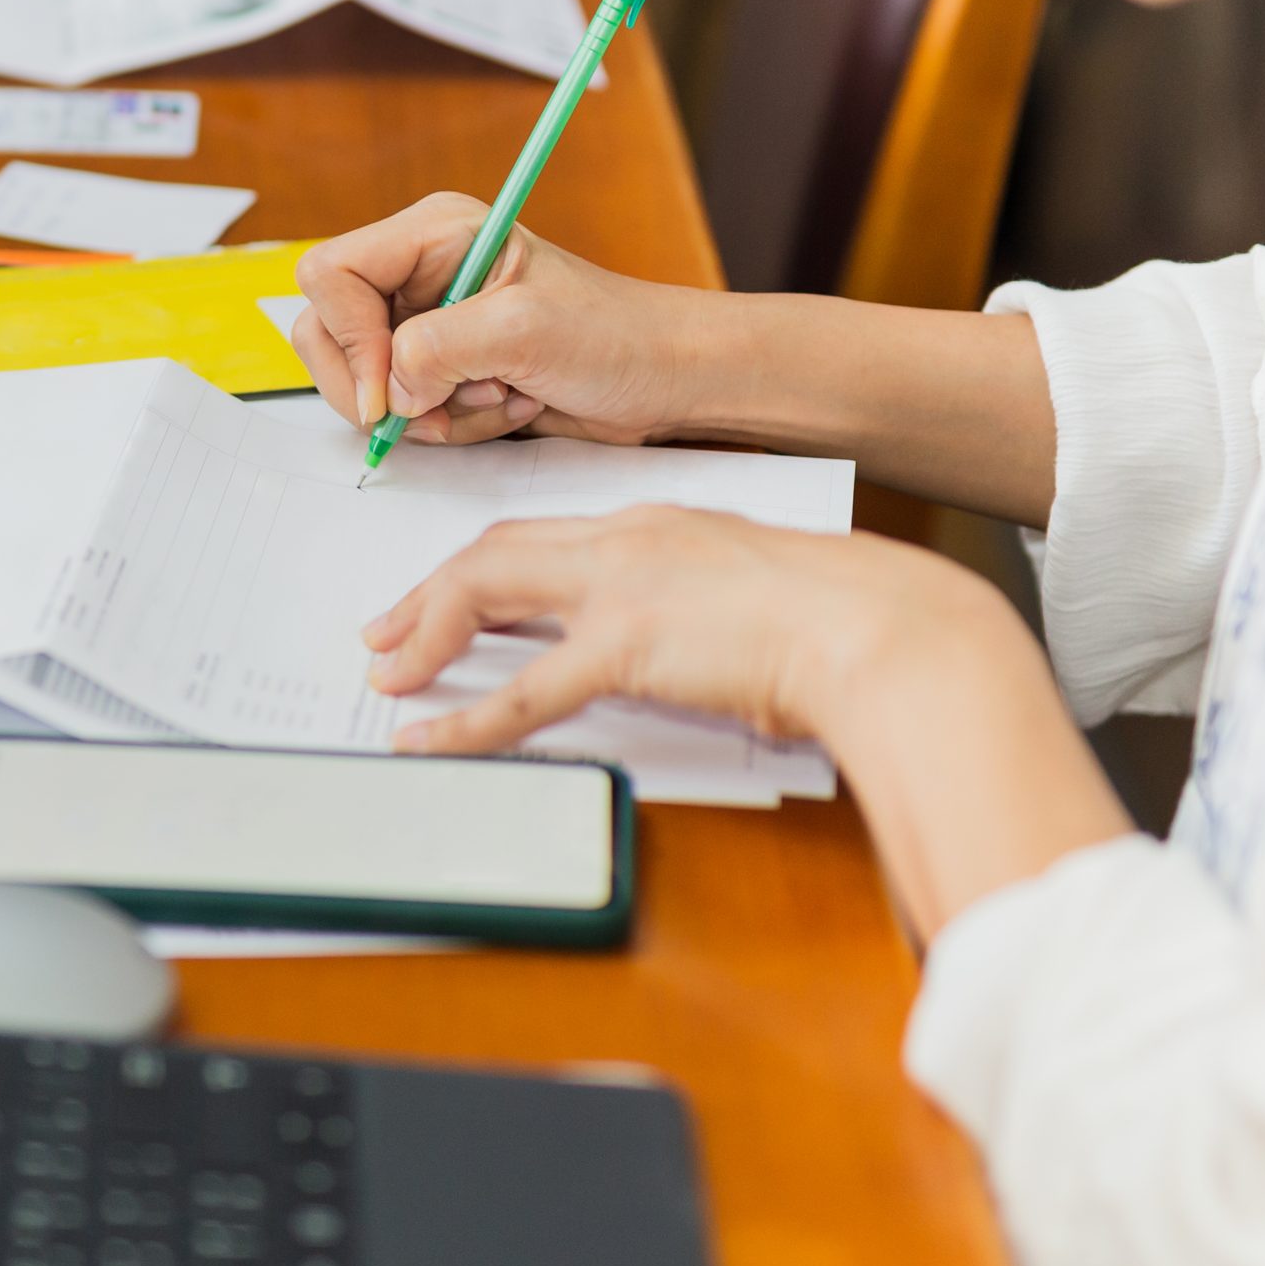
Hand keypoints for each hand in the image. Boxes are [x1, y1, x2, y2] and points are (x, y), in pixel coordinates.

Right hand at [292, 193, 707, 446]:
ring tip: (496, 397)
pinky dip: (449, 427)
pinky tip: (506, 406)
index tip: (390, 391)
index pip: (331, 274)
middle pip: (329, 332)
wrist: (665, 379)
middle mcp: (420, 274)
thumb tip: (388, 390)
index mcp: (434, 233)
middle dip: (380, 386)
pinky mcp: (442, 371)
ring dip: (428, 412)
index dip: (348, 338)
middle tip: (434, 408)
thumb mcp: (524, 331)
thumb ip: (438, 349)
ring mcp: (428, 325)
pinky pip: (404, 412)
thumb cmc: (616, 336)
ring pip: (364, 382)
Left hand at [364, 506, 1014, 752]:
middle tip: (382, 634)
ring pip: (486, 594)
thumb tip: (668, 649)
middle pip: (493, 552)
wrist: (882, 631)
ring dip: (425, 636)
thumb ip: (692, 611)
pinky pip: (522, 691)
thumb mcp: (746, 597)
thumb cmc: (838, 624)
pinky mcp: (629, 645)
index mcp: (655, 526)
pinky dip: (466, 719)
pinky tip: (431, 740)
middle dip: (426, 593)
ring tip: (389, 677)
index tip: (437, 599)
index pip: (539, 537)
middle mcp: (627, 542)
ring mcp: (623, 588)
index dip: (474, 568)